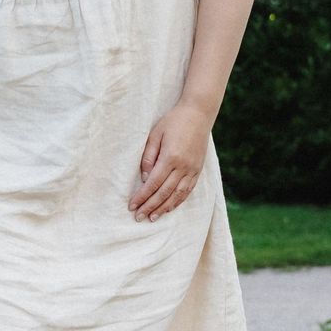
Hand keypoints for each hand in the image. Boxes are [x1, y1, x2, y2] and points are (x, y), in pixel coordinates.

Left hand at [128, 102, 212, 221]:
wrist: (199, 113)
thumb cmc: (173, 121)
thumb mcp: (155, 135)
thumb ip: (148, 158)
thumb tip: (144, 179)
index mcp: (170, 157)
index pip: (152, 184)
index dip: (141, 197)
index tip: (132, 206)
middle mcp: (183, 166)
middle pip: (164, 193)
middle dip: (150, 207)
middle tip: (138, 218)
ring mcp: (193, 169)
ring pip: (177, 195)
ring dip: (164, 208)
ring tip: (152, 218)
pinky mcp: (198, 169)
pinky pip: (188, 190)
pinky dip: (178, 201)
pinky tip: (169, 208)